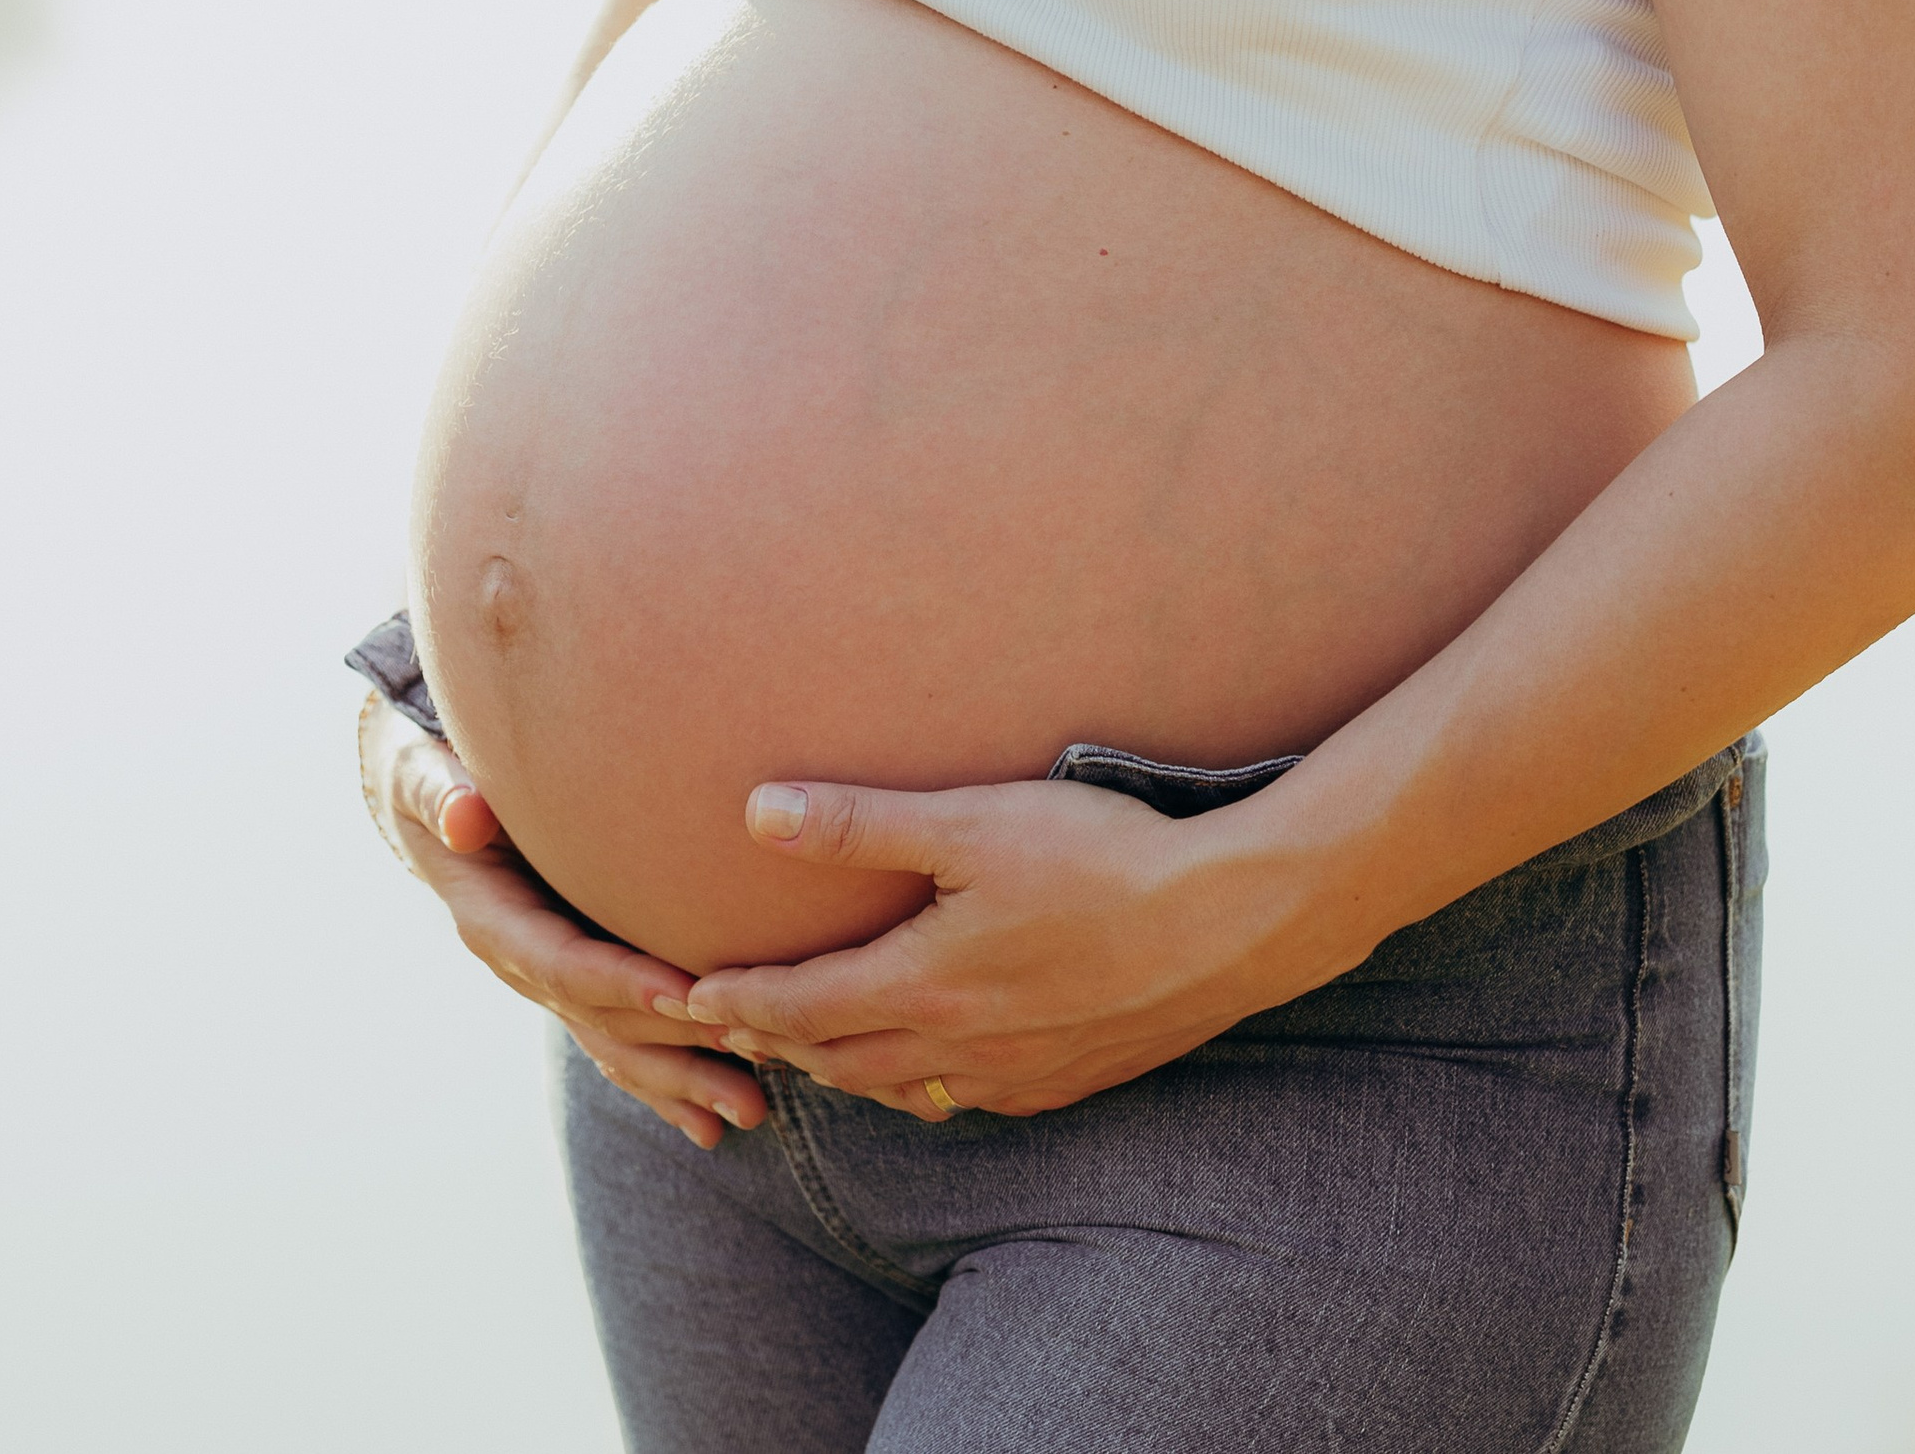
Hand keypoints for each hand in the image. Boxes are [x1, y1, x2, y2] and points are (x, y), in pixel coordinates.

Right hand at [356, 692, 763, 1149]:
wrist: (434, 806)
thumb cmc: (437, 782)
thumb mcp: (425, 777)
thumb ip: (440, 792)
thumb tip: (464, 818)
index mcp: (494, 925)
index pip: (563, 963)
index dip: (620, 982)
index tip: (684, 993)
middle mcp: (525, 967)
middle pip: (605, 1020)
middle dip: (675, 1046)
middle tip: (750, 1064)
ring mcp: (554, 984)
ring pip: (620, 1045)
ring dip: (684, 1080)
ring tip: (750, 1113)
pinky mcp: (580, 984)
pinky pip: (621, 1041)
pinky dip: (666, 1081)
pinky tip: (712, 1124)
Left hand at [675, 772, 1332, 1121]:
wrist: (1228, 922)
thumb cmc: (1100, 858)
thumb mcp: (971, 822)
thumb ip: (858, 823)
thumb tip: (755, 813)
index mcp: (923, 985)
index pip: (799, 1004)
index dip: (736, 1000)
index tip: (686, 995)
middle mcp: (957, 1047)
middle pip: (839, 1057)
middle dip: (775, 1039)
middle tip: (727, 1025)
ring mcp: (1015, 1073)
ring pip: (901, 1089)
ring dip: (845, 1068)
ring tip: (813, 1047)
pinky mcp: (1066, 1080)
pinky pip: (966, 1101)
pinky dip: (922, 1086)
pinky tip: (929, 1067)